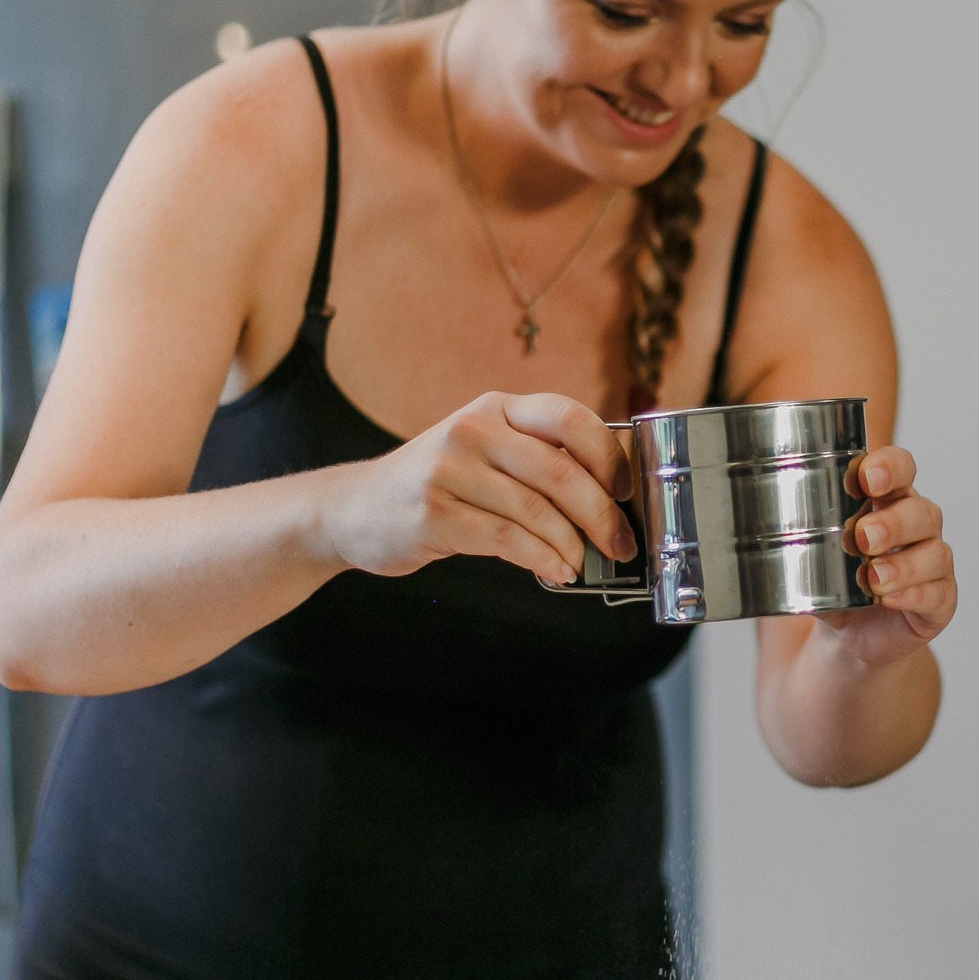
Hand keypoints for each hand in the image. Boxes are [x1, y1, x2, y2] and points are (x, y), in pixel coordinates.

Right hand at [319, 392, 634, 584]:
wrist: (352, 507)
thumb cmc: (435, 484)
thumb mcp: (481, 451)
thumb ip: (534, 461)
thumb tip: (607, 499)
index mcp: (496, 408)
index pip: (570, 418)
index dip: (609, 456)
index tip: (626, 491)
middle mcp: (473, 429)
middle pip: (561, 472)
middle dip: (602, 516)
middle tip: (621, 545)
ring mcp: (449, 470)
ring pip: (537, 512)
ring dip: (573, 546)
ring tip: (584, 565)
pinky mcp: (434, 513)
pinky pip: (507, 539)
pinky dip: (542, 559)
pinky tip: (557, 571)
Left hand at [817, 445, 955, 664]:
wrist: (852, 638)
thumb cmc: (837, 587)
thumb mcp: (813, 563)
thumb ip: (800, 549)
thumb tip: (768, 541)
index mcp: (888, 501)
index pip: (900, 469)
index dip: (889, 467)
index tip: (866, 477)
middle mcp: (917, 528)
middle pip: (921, 511)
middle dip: (893, 522)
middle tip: (863, 536)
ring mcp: (932, 564)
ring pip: (935, 552)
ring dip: (903, 564)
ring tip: (873, 577)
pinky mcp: (940, 601)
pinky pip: (938, 594)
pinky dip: (913, 595)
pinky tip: (890, 600)